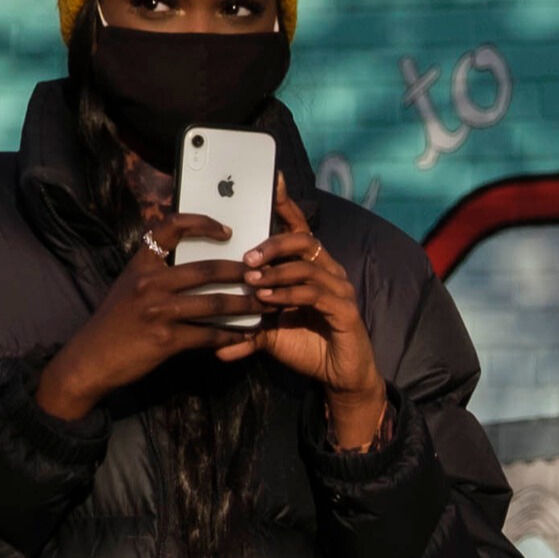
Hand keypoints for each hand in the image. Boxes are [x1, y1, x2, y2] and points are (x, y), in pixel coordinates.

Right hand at [35, 212, 257, 422]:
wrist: (90, 359)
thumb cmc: (113, 323)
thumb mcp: (128, 286)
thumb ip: (155, 272)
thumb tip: (193, 263)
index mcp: (141, 264)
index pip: (170, 227)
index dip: (202, 222)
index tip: (227, 231)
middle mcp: (150, 283)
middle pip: (207, 269)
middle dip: (241, 272)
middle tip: (264, 274)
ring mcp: (158, 311)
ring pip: (215, 303)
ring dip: (245, 305)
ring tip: (265, 305)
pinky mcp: (166, 339)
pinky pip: (208, 334)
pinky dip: (230, 335)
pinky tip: (246, 335)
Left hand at [233, 193, 391, 456]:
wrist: (338, 376)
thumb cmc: (306, 347)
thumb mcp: (269, 333)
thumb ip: (246, 328)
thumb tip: (214, 339)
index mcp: (312, 267)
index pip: (300, 229)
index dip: (287, 205)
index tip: (273, 181)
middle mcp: (329, 271)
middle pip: (304, 240)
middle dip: (273, 244)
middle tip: (247, 256)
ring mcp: (340, 289)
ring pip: (306, 267)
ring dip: (276, 272)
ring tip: (251, 281)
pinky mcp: (344, 310)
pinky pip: (314, 294)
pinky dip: (288, 295)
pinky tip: (268, 300)